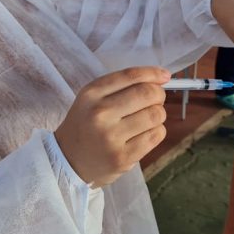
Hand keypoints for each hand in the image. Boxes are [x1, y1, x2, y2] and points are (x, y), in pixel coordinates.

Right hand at [56, 67, 169, 187]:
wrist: (68, 160)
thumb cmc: (86, 125)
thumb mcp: (93, 99)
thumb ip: (122, 86)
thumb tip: (162, 77)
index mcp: (91, 94)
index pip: (131, 76)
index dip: (153, 73)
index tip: (165, 76)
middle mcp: (100, 113)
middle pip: (148, 94)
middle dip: (158, 95)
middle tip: (154, 102)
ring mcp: (111, 137)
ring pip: (156, 115)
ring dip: (158, 115)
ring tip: (146, 120)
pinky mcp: (122, 157)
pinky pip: (156, 135)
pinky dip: (157, 131)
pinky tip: (144, 134)